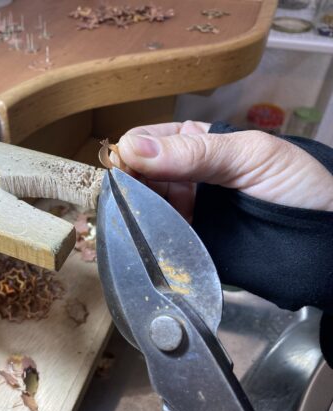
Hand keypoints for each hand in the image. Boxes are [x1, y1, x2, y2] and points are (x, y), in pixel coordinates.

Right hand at [111, 121, 332, 220]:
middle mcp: (184, 174)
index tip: (123, 169)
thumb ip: (195, 152)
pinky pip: (156, 235)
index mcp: (196, 143)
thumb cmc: (296, 187)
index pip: (147, 140)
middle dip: (127, 182)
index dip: (130, 152)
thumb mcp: (251, 156)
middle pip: (138, 174)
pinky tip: (137, 237)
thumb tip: (131, 148)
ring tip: (127, 219)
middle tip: (121, 198)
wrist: (323, 246)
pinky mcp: (185, 240)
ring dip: (131, 210)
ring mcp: (183, 208)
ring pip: (142, 205)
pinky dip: (143, 235)